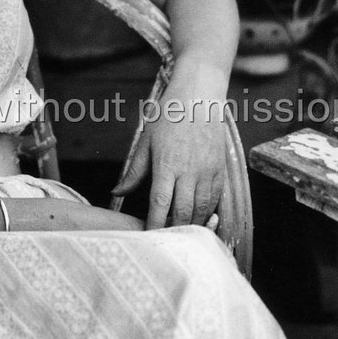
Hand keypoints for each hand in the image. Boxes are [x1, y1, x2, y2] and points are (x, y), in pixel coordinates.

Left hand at [112, 80, 226, 229]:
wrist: (200, 95)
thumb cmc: (169, 115)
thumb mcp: (146, 141)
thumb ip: (134, 172)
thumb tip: (116, 191)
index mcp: (167, 164)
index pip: (160, 204)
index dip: (155, 225)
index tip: (148, 238)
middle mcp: (190, 171)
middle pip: (183, 212)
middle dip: (173, 230)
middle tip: (163, 242)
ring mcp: (208, 171)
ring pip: (201, 209)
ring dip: (190, 225)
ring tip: (179, 235)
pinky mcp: (221, 170)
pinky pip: (215, 199)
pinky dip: (206, 213)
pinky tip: (197, 219)